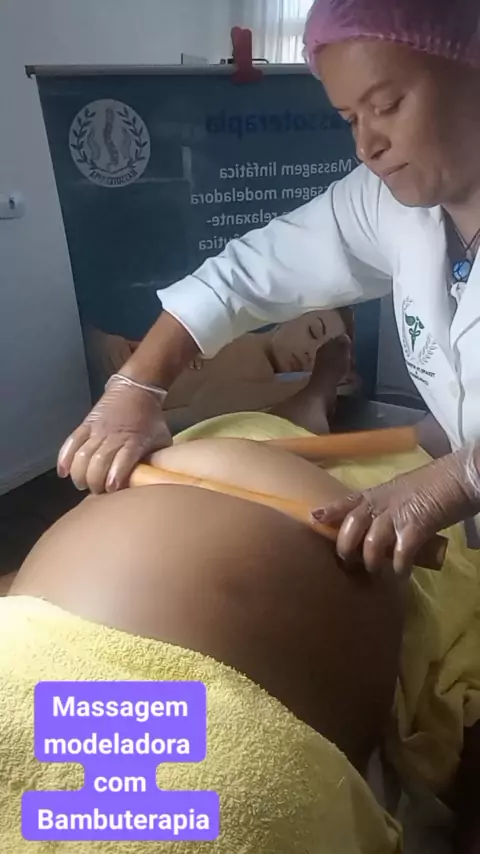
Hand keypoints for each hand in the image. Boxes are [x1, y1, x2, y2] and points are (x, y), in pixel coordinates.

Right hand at [57, 375, 171, 493]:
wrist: (136, 389)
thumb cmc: (151, 419)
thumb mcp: (161, 439)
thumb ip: (156, 459)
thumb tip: (152, 481)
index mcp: (134, 441)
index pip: (122, 460)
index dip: (115, 476)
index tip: (111, 489)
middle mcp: (113, 436)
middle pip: (98, 462)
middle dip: (94, 481)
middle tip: (97, 492)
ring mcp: (97, 430)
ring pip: (81, 455)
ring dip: (79, 474)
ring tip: (82, 484)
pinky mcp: (85, 425)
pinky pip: (71, 442)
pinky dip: (64, 458)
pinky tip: (63, 472)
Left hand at [312, 445, 479, 575]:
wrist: (461, 476)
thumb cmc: (435, 484)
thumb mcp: (403, 491)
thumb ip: (387, 506)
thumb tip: (379, 525)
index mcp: (378, 493)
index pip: (347, 501)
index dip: (330, 510)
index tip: (313, 518)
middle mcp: (383, 503)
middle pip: (351, 525)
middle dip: (345, 547)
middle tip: (348, 563)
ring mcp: (398, 514)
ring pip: (371, 542)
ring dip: (371, 561)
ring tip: (376, 572)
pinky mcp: (416, 526)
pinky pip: (400, 553)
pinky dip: (399, 566)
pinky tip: (402, 573)